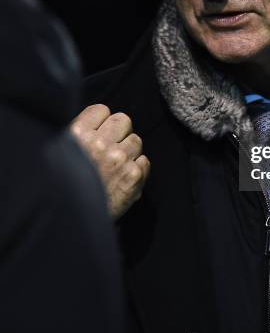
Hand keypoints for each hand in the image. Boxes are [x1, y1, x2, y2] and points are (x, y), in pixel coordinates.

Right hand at [70, 104, 149, 218]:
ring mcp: (119, 158)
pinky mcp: (133, 175)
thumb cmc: (63, 187)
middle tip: (111, 148)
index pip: (102, 110)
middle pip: (123, 120)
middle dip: (119, 132)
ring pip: (136, 140)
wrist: (72, 223)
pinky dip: (137, 169)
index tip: (98, 133)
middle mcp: (99, 143)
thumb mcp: (61, 154)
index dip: (101, 122)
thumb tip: (100, 119)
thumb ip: (79, 134)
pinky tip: (123, 179)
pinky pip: (145, 160)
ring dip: (129, 151)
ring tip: (116, 167)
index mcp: (78, 134)